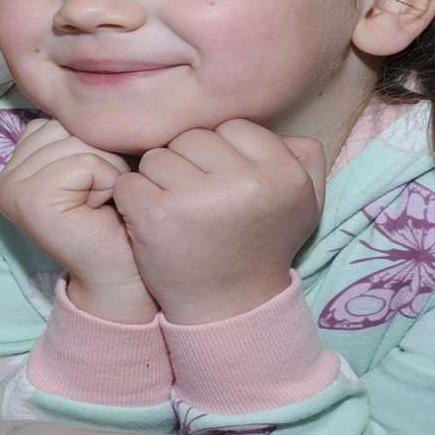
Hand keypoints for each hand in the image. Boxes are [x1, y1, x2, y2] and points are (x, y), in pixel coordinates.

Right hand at [0, 119, 153, 322]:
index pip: (56, 121)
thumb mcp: (92, 165)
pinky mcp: (30, 200)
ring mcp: (11, 189)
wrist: (122, 273)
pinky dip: (107, 183)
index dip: (91, 148)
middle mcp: (2, 177)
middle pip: (66, 127)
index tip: (92, 188)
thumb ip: (76, 134)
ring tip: (101, 202)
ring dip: (106, 170)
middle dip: (100, 157)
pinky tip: (101, 210)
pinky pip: (86, 162)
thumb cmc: (116, 219)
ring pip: (77, 142)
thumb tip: (90, 89)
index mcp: (13, 165)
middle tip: (99, 197)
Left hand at [113, 120, 325, 323]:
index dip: (221, 153)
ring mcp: (198, 198)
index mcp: (283, 173)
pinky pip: (129, 181)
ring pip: (157, 157)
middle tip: (197, 201)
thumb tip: (287, 131)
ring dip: (158, 181)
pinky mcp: (156, 214)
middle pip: (192, 138)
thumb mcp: (305, 204)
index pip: (234, 127)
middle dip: (188, 164)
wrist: (230, 307)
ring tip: (177, 212)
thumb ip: (305, 159)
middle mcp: (244, 182)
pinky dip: (132, 199)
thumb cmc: (262, 247)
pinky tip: (151, 221)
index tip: (222, 184)